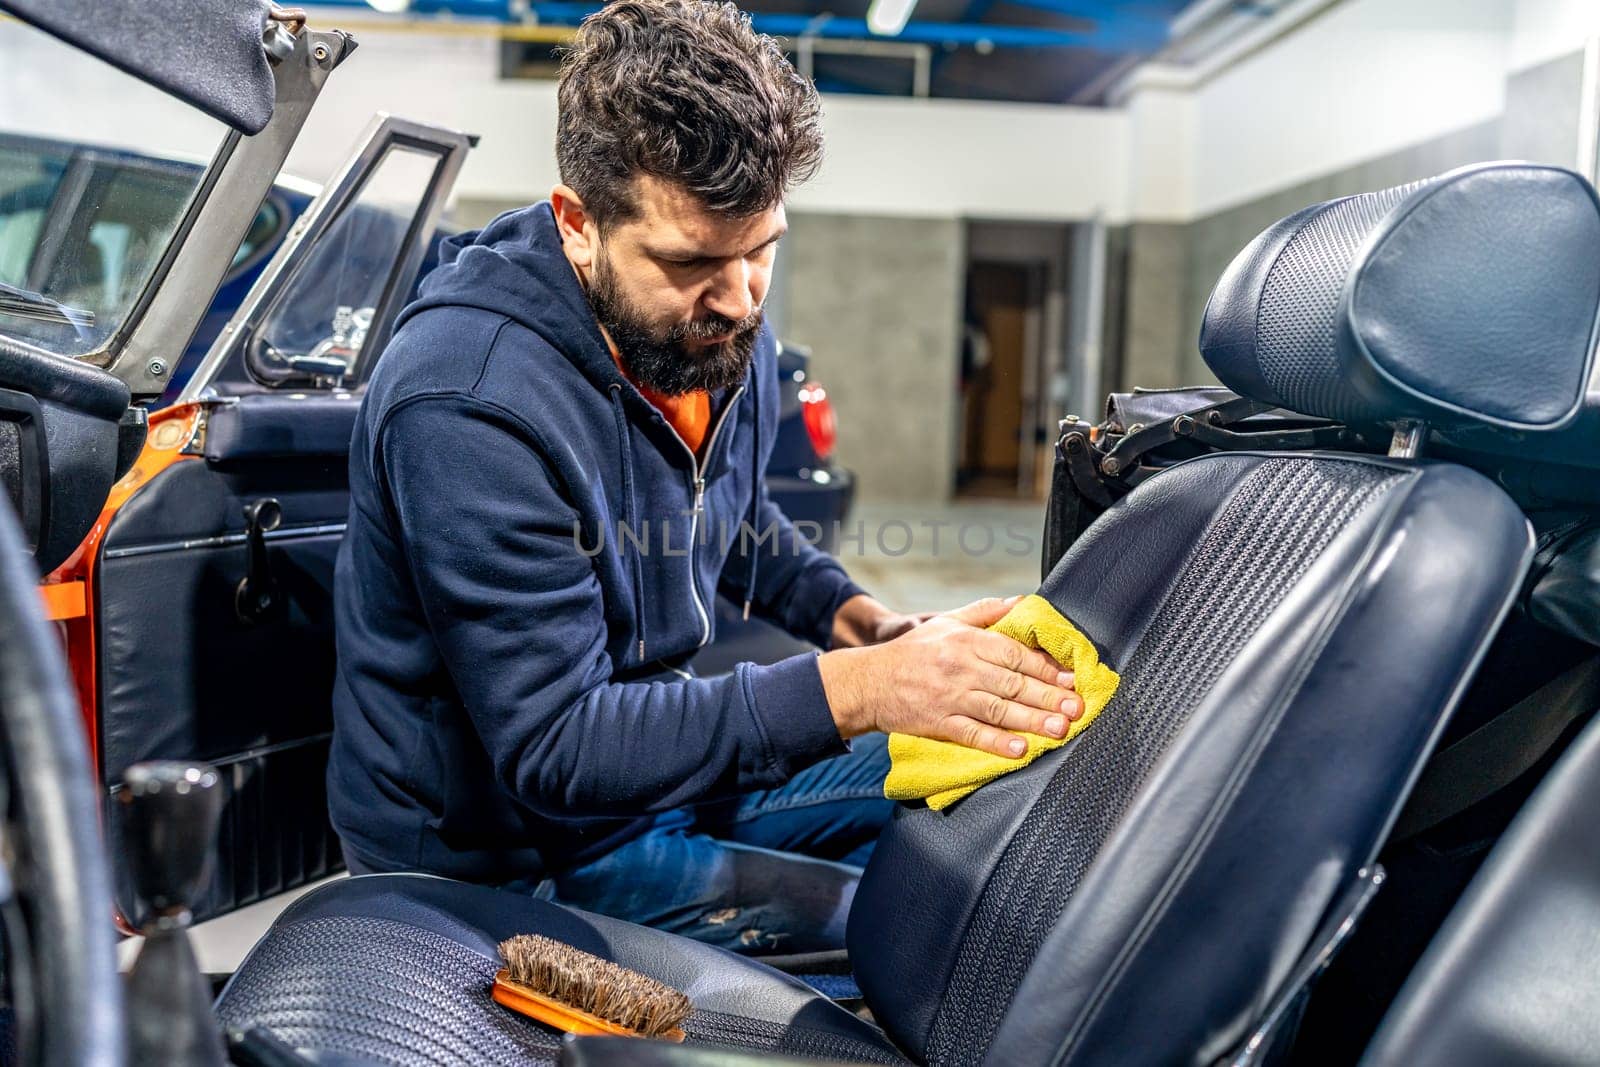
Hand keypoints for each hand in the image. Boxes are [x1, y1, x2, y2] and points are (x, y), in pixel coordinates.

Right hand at [818, 595, 1083, 758]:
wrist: (868, 682)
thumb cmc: (912, 652)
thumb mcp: (947, 622)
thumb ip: (986, 612)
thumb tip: (1024, 600)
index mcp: (966, 642)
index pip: (1014, 653)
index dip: (1045, 667)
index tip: (1070, 677)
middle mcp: (961, 668)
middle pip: (1012, 682)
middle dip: (1048, 695)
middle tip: (1077, 706)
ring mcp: (949, 698)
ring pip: (998, 709)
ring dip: (1032, 719)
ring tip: (1060, 728)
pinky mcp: (938, 723)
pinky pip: (972, 734)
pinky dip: (996, 742)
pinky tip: (1019, 748)